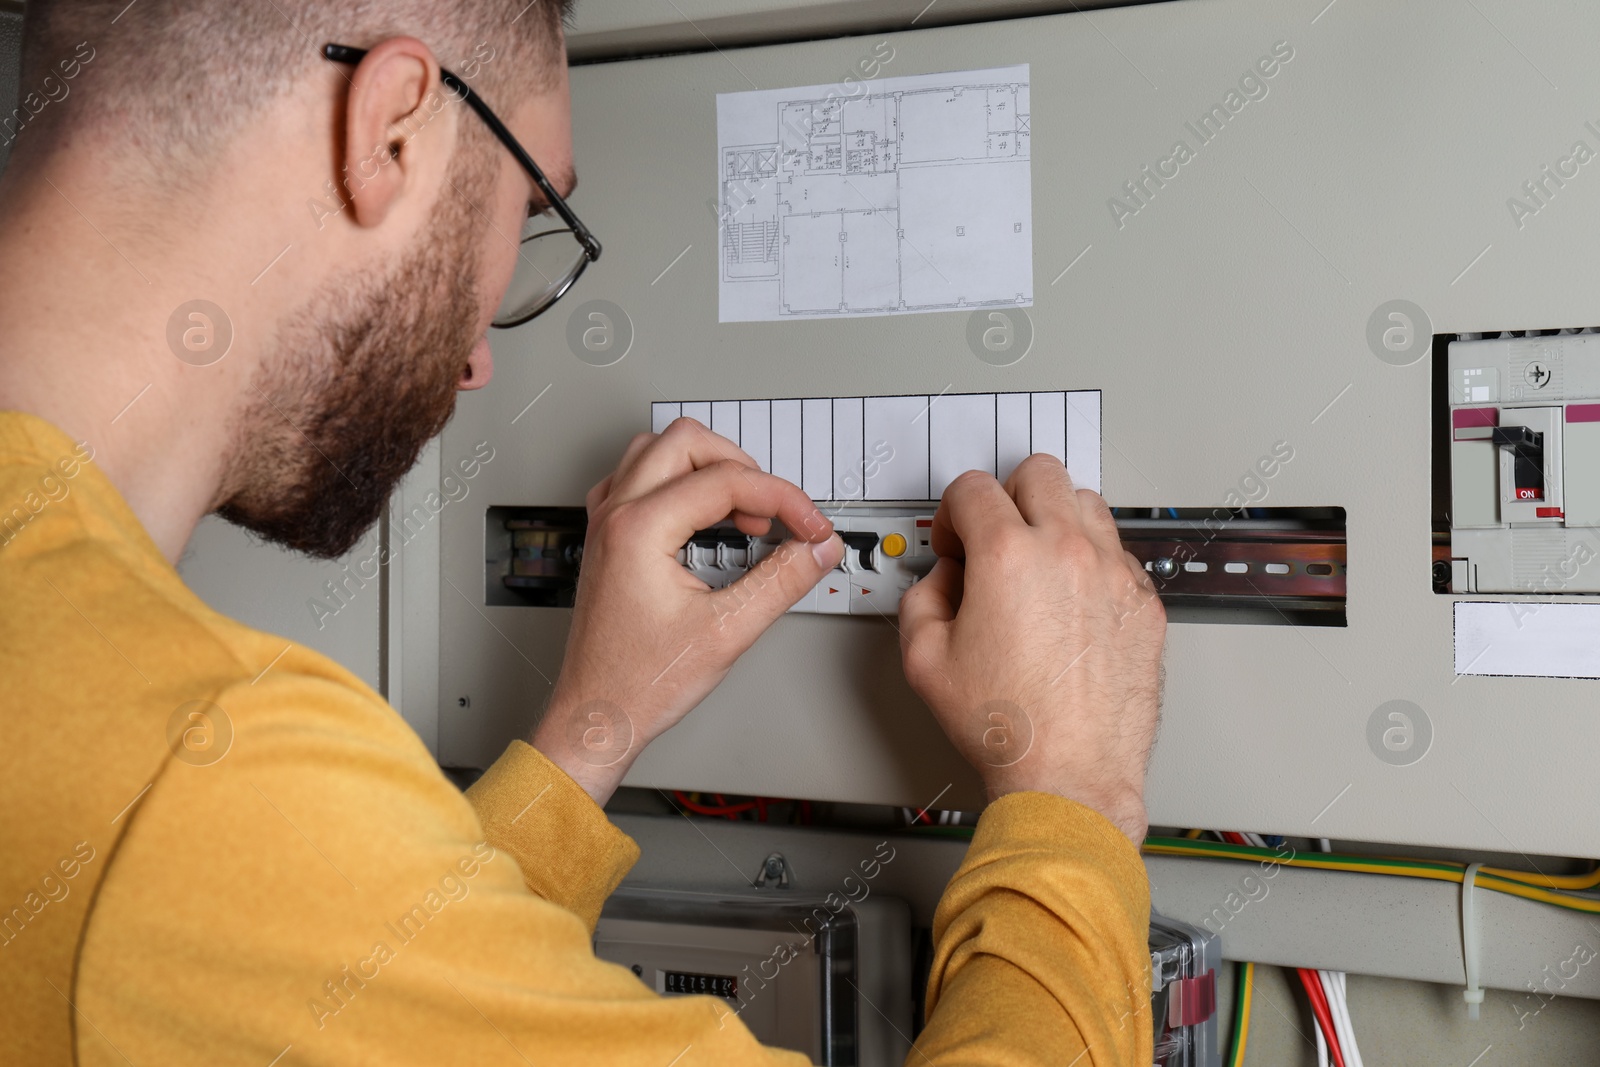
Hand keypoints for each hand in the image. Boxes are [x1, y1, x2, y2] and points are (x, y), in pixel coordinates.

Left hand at [531, 418, 844, 804]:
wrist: (596, 716)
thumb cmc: (639, 684)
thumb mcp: (727, 632)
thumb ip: (781, 581)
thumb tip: (816, 549)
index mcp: (639, 529)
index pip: (727, 480)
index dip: (783, 498)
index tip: (811, 528)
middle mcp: (616, 516)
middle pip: (687, 441)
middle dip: (743, 467)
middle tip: (774, 510)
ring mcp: (605, 524)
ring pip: (657, 450)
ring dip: (706, 467)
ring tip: (741, 509)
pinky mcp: (605, 539)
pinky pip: (637, 479)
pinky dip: (676, 484)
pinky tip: (698, 516)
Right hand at [897, 455, 1165, 841]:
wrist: (1069, 773)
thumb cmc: (1007, 726)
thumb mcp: (923, 659)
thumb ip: (921, 597)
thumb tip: (943, 580)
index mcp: (1008, 556)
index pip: (973, 488)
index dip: (953, 514)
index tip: (956, 543)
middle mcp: (1067, 553)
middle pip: (1038, 473)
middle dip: (1006, 496)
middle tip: (996, 535)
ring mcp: (1114, 574)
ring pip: (1087, 501)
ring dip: (1055, 518)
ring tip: (1038, 560)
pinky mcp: (1145, 602)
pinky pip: (1118, 552)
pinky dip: (1092, 561)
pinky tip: (1072, 599)